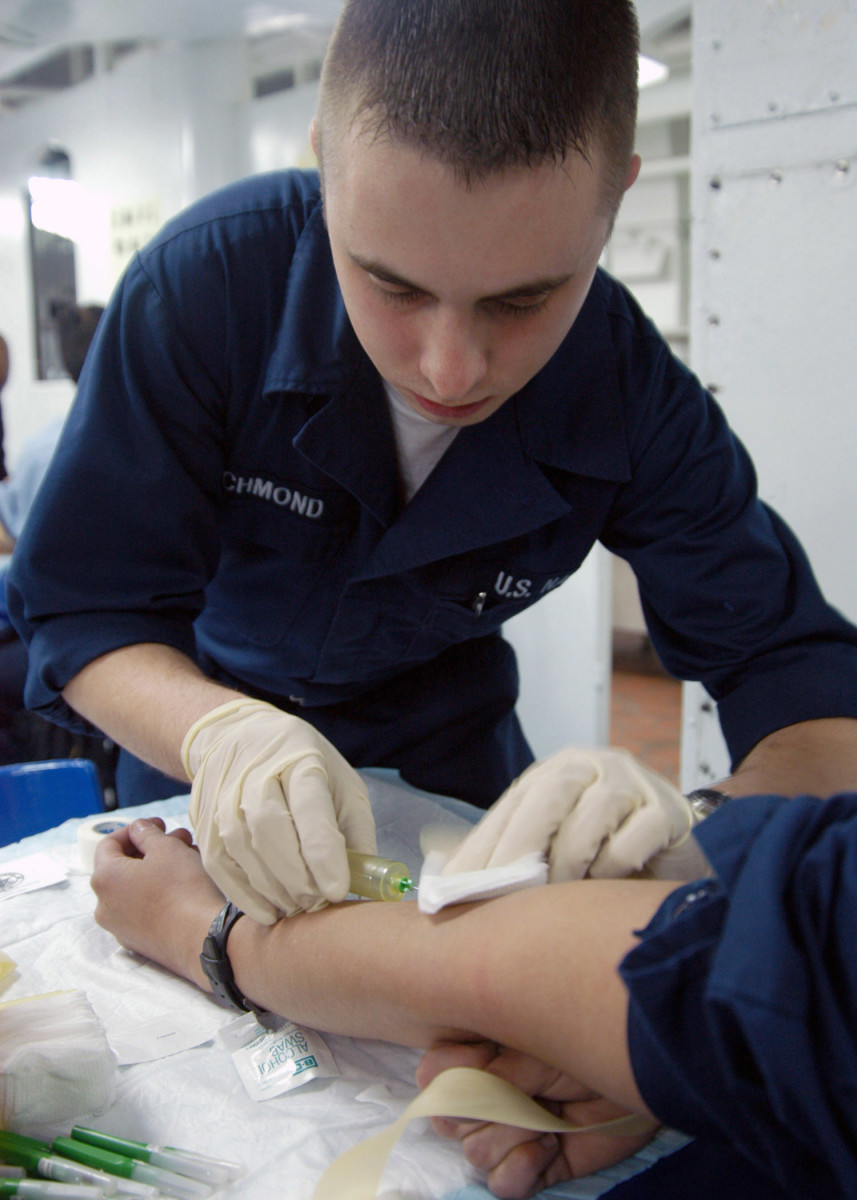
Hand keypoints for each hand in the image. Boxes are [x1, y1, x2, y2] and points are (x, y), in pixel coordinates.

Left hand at [91, 819, 222, 984]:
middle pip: (123, 866)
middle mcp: (104, 906)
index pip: (108, 844)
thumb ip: (147, 834)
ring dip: (157, 869)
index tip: (157, 825)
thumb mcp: (166, 848)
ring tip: (188, 859)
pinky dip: (157, 892)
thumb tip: (138, 830)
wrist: (202, 939)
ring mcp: (120, 927)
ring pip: (135, 888)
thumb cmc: (182, 887)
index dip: (134, 830)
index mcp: (104, 879)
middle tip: (178, 839)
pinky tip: (182, 885)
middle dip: (151, 848)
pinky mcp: (139, 941)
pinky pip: (142, 909)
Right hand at [182, 699, 376, 923]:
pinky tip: (267, 912)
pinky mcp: (203, 818)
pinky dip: (242, 894)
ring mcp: (223, 794)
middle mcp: (257, 772)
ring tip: (297, 908)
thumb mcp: (341, 782)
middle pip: (270, 828)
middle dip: (296, 876)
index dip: (322, 851)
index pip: (309, 805)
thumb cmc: (302, 765)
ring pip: (241, 847)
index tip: (336, 891)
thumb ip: (356, 829)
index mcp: (301, 759)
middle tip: (317, 904)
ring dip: (271, 889)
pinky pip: (218, 863)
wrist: (235, 737)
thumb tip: (365, 879)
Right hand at [417, 1041, 656, 1198]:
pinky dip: (521, 1170)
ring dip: (513, 1136)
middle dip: (487, 1109)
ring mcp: (509, 1134)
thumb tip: (452, 1093)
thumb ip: (494, 1069)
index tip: (490, 1061)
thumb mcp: (537, 1045)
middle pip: (449, 1119)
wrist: (641, 1073)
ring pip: (476, 1152)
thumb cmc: (587, 1042)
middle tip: (527, 1092)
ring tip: (547, 1117)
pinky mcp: (533, 1167)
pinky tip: (547, 1148)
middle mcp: (489, 1096)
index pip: (433, 1074)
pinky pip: (502, 1185)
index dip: (454, 1075)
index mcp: (482, 1054)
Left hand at [442, 747, 709, 881]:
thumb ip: (514, 856)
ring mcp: (634, 782)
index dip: (484, 845)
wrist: (683, 854)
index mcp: (559, 770)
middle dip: (520, 848)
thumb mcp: (558, 846)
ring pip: (587, 822)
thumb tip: (449, 883)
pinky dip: (611, 870)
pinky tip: (610, 887)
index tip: (458, 887)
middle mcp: (595, 765)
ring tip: (562, 897)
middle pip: (549, 796)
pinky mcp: (668, 810)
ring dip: (569, 868)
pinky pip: (629, 843)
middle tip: (502, 893)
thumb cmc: (608, 855)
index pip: (514, 804)